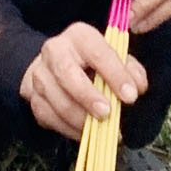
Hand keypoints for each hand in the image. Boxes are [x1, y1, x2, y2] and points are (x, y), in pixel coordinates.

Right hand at [20, 22, 150, 140]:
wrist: (55, 65)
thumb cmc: (91, 61)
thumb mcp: (114, 56)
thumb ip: (130, 69)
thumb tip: (137, 87)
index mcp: (79, 36)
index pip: (97, 52)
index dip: (115, 74)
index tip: (131, 95)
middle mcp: (55, 51)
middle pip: (68, 75)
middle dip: (89, 97)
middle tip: (107, 114)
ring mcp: (40, 74)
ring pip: (57, 101)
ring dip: (80, 119)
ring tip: (100, 129)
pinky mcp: (33, 97)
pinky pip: (49, 117)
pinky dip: (69, 129)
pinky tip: (85, 134)